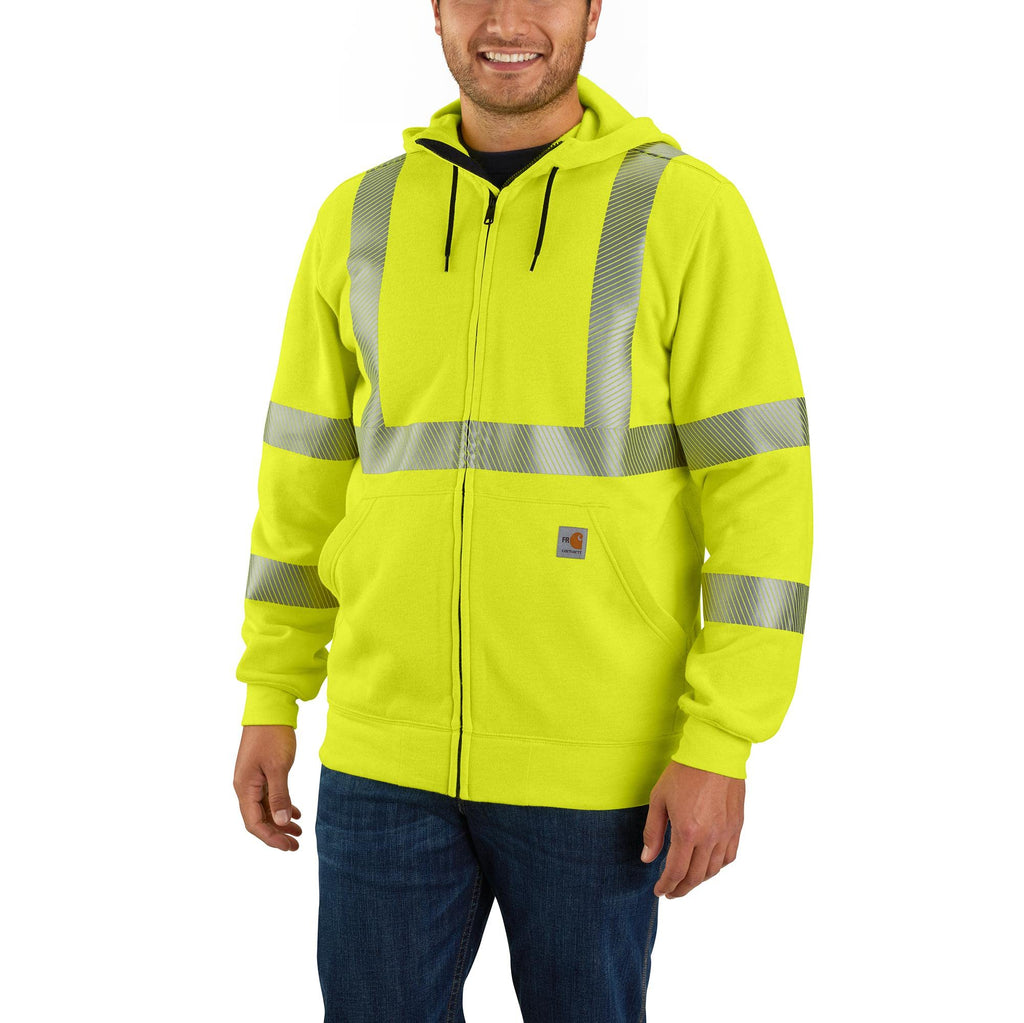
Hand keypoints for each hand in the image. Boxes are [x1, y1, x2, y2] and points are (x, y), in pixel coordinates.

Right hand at [233, 725, 302, 850]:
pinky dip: (281, 807)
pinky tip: (295, 813)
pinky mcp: (261, 773)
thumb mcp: (278, 767)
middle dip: (276, 834)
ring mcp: (253, 780)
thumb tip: (280, 822)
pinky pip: (269, 797)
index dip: (270, 838)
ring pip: (265, 809)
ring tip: (299, 831)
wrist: (270, 710)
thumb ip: (279, 795)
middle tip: (296, 844)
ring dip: (280, 821)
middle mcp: (245, 787)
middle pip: (258, 819)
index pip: (254, 823)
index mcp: (245, 787)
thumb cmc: (272, 736)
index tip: (289, 846)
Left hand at [641, 760, 744, 897]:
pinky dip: (717, 867)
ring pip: (714, 870)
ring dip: (699, 880)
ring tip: (687, 880)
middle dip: (681, 888)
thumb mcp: (659, 800)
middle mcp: (710, 837)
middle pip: (696, 876)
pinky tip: (707, 865)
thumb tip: (647, 859)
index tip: (660, 891)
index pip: (676, 871)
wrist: (714, 752)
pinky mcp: (737, 826)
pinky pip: (729, 856)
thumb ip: (653, 832)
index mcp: (687, 832)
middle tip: (671, 891)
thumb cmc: (683, 772)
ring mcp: (726, 833)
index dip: (667, 885)